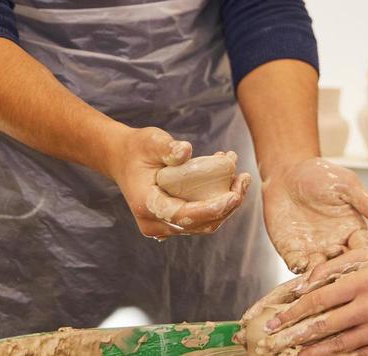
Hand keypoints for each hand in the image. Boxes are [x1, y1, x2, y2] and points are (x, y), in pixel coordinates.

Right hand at [106, 126, 250, 238]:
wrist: (123, 159)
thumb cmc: (138, 149)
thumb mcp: (150, 141)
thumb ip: (166, 147)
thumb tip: (186, 151)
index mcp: (147, 204)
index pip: (183, 215)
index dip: (210, 209)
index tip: (234, 196)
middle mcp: (154, 222)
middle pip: (199, 224)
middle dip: (227, 206)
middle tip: (244, 179)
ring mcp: (163, 226)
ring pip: (204, 225)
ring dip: (226, 205)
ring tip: (241, 177)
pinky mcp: (173, 222)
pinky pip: (201, 219)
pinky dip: (217, 203)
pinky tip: (229, 179)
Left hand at [259, 253, 367, 355]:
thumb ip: (344, 266)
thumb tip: (313, 279)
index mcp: (363, 280)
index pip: (319, 299)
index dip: (294, 312)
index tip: (276, 320)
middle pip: (325, 324)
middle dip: (296, 335)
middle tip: (275, 343)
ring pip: (341, 343)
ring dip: (316, 352)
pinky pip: (364, 354)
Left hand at [262, 157, 367, 271]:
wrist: (288, 172)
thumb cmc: (321, 174)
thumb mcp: (347, 186)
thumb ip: (367, 204)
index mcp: (353, 232)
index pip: (364, 252)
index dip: (364, 261)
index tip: (364, 267)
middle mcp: (335, 245)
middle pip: (342, 268)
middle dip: (341, 274)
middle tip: (340, 276)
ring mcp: (314, 250)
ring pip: (320, 272)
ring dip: (320, 276)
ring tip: (319, 276)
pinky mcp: (293, 250)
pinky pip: (296, 265)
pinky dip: (299, 269)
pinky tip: (301, 264)